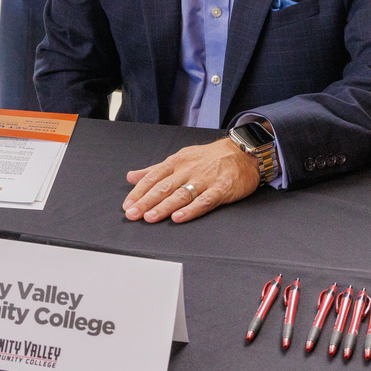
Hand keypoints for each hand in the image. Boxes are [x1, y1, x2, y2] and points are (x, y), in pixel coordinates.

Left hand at [123, 137, 261, 223]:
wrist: (243, 152)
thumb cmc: (209, 158)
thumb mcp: (180, 158)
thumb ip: (155, 170)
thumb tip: (131, 177)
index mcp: (177, 162)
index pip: (153, 177)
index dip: (139, 191)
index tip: (127, 205)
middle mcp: (188, 170)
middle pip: (164, 187)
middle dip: (146, 202)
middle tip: (132, 214)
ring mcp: (205, 180)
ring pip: (181, 195)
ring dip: (164, 207)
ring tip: (150, 217)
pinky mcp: (221, 189)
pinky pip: (204, 201)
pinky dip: (191, 210)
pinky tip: (179, 217)